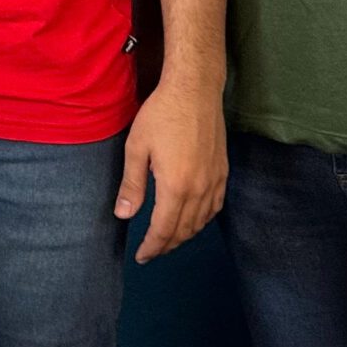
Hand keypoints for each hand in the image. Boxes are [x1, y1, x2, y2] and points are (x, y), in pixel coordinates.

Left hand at [117, 80, 226, 262]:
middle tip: (151, 252)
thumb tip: (124, 216)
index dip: (152, 247)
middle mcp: (200, 190)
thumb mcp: (137, 148)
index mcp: (176, 187)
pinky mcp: (223, 172)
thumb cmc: (161, 115)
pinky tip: (193, 220)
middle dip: (167, 245)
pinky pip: (215, 207)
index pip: (164, 229)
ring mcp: (215, 181)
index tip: (141, 256)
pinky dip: (203, 220)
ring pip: (202, 221)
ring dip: (185, 235)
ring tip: (168, 240)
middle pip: (184, 230)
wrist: (195, 90)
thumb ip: (132, 185)